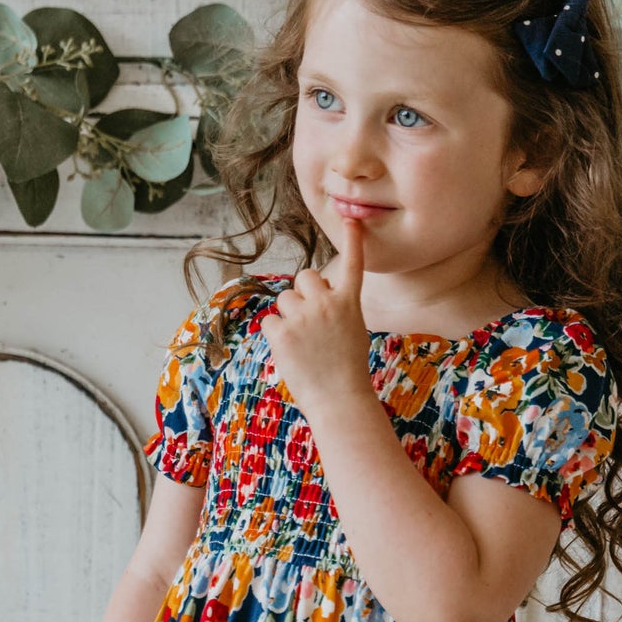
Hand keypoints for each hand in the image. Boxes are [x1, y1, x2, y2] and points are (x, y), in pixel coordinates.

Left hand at [262, 214, 374, 414]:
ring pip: (284, 299)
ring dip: (288, 315)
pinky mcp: (282, 333)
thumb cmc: (346, 371)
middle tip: (309, 322)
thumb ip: (337, 308)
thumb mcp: (352, 331)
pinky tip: (289, 351)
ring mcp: (304, 317)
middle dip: (303, 294)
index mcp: (349, 302)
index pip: (352, 263)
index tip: (351, 220)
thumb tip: (313, 297)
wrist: (339, 400)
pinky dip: (275, 334)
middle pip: (305, 277)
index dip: (352, 240)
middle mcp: (327, 302)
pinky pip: (270, 321)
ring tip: (302, 342)